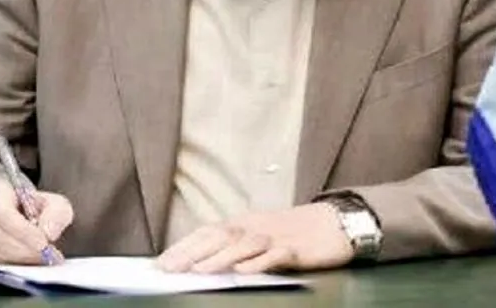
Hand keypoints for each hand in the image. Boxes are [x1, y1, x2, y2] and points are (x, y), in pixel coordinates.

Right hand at [0, 176, 73, 263]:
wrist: (13, 211)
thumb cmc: (30, 206)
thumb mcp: (52, 202)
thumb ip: (57, 214)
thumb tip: (49, 233)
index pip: (2, 213)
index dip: (23, 232)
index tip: (43, 245)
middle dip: (23, 250)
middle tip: (45, 258)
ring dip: (17, 260)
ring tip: (38, 261)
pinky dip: (9, 267)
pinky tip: (25, 264)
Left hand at [154, 203, 351, 273]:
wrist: (335, 223)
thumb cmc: (295, 233)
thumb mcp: (261, 235)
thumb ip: (234, 247)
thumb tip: (199, 262)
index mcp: (245, 223)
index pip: (209, 232)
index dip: (184, 246)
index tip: (161, 263)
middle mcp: (256, 227)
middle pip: (221, 236)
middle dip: (192, 252)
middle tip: (169, 268)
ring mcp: (276, 237)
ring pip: (244, 245)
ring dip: (219, 258)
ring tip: (198, 271)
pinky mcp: (297, 250)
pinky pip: (276, 256)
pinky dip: (258, 263)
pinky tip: (243, 271)